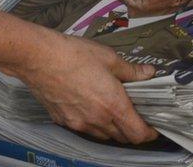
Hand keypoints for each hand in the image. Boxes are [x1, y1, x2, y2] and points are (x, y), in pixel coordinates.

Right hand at [3, 31, 157, 143]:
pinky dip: (95, 123)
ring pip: (104, 135)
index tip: (154, 126)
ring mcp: (78, 123)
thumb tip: (148, 73)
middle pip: (122, 137)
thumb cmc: (75, 55)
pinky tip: (94, 106)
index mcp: (113, 106)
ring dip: (114, 128)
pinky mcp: (63, 121)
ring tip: (116, 109)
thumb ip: (132, 71)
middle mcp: (97, 120)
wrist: (38, 58)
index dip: (149, 133)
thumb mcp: (110, 59)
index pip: (137, 134)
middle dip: (133, 130)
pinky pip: (85, 129)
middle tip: (138, 115)